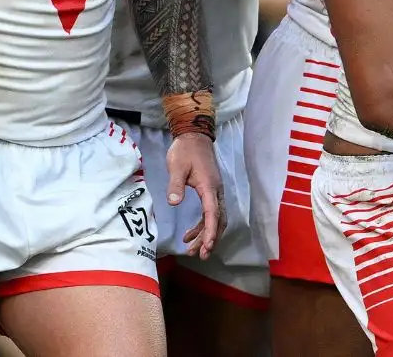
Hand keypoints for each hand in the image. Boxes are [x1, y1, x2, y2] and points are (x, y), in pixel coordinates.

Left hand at [167, 133, 224, 257]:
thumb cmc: (185, 151)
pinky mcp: (210, 191)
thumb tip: (173, 202)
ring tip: (191, 250)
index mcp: (209, 187)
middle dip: (210, 239)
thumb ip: (175, 184)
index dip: (211, 232)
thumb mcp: (177, 167)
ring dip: (206, 235)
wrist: (194, 136)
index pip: (213, 214)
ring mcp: (214, 192)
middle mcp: (216, 192)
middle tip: (200, 255)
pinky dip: (202, 225)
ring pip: (215, 218)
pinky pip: (210, 213)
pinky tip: (189, 234)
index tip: (207, 247)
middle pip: (218, 220)